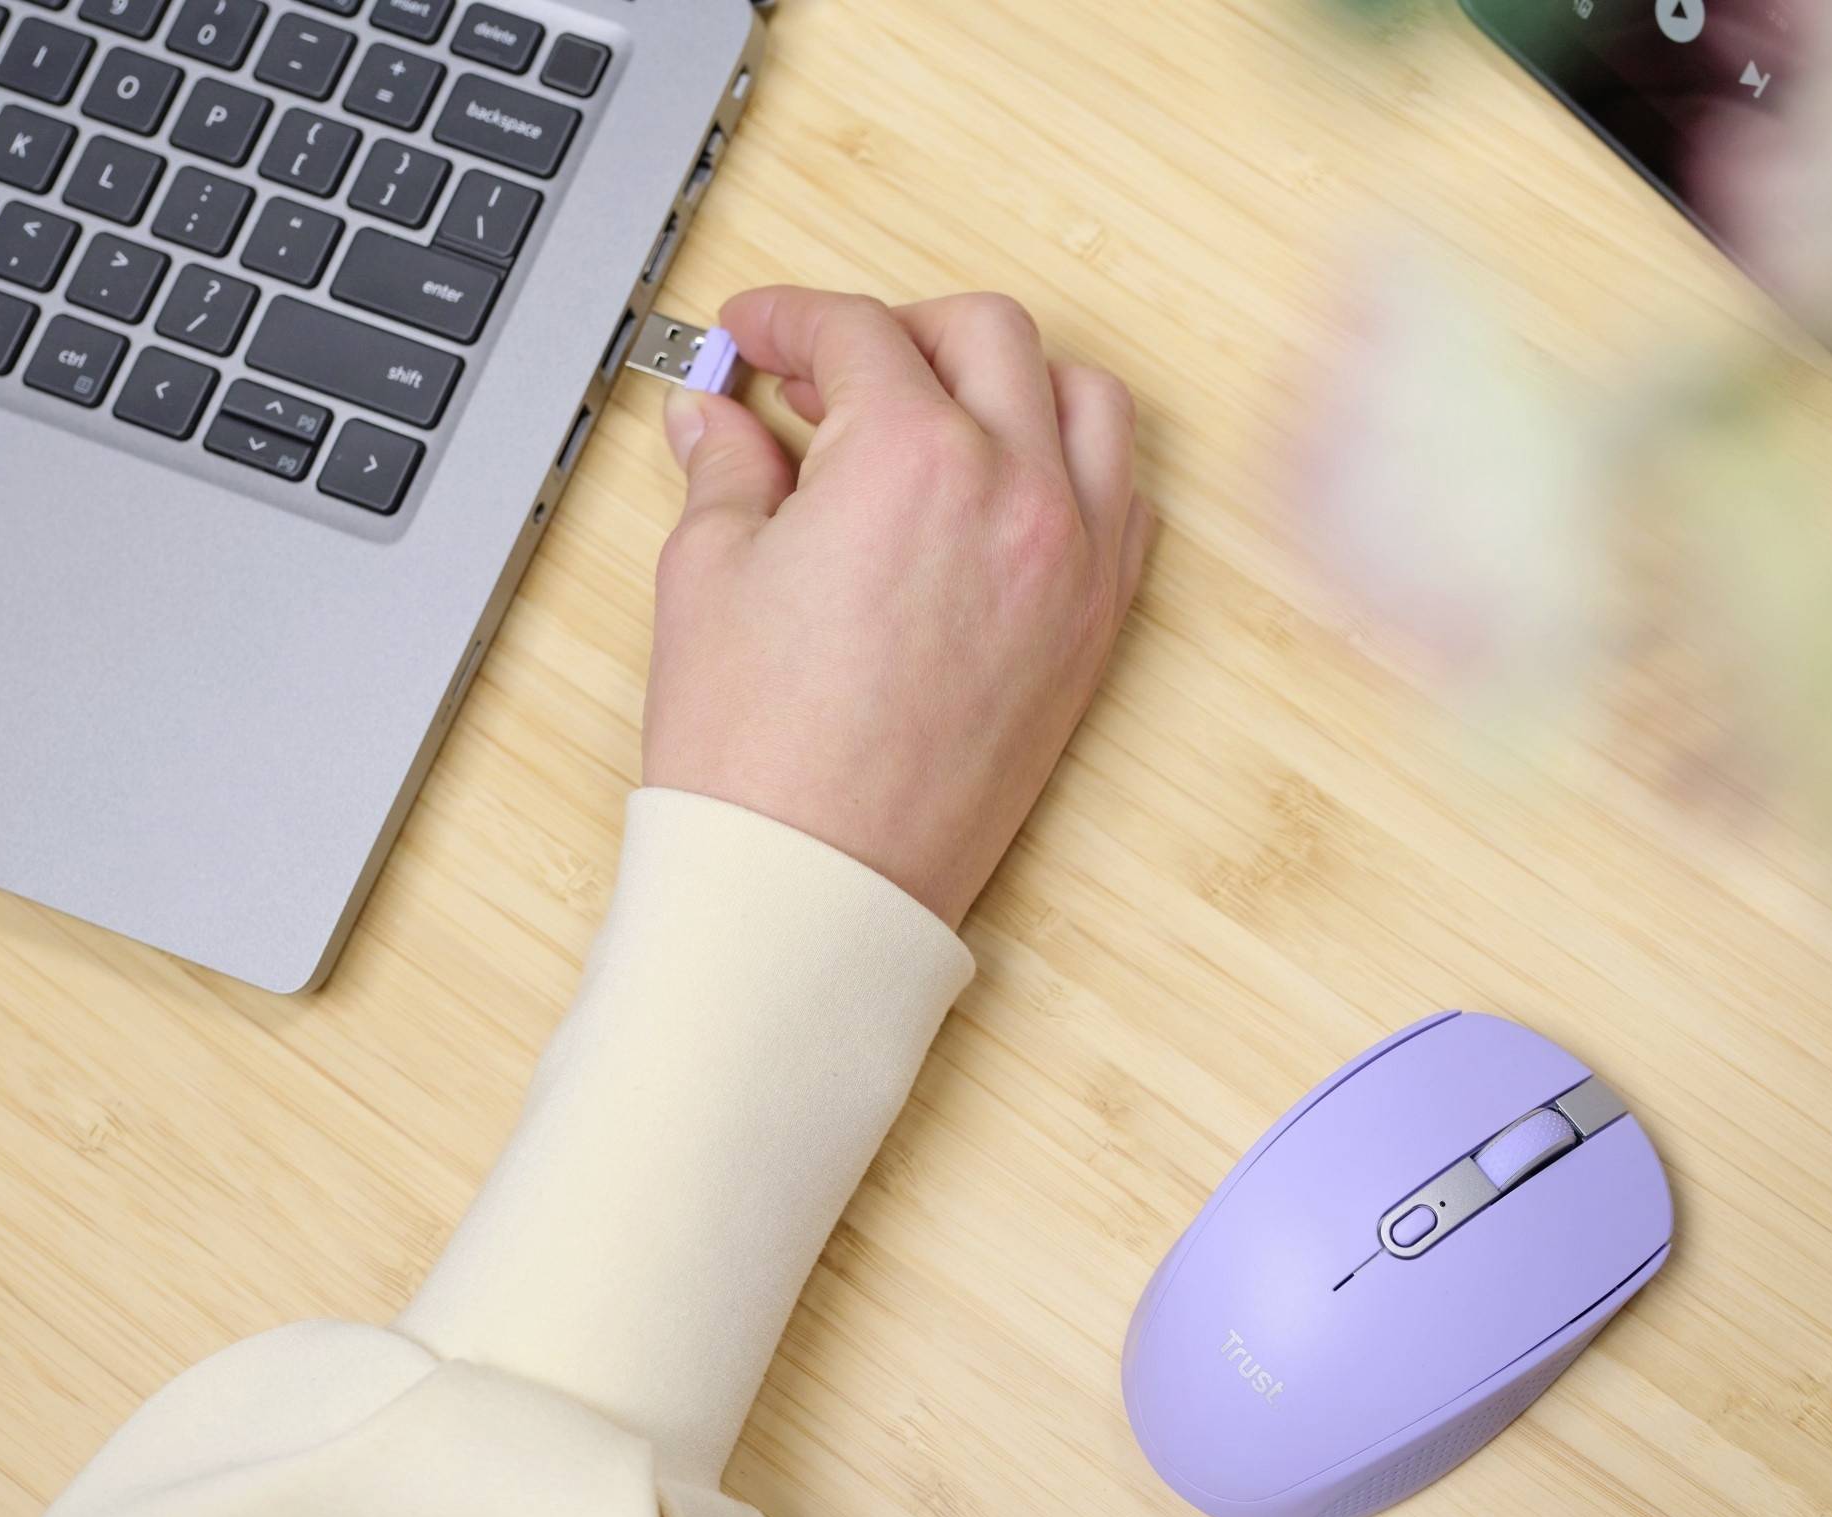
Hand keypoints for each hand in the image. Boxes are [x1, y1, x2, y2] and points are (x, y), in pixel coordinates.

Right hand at [642, 286, 1152, 927]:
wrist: (820, 882)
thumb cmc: (761, 752)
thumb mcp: (708, 575)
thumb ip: (727, 468)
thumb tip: (718, 419)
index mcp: (913, 457)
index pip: (857, 332)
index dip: (785, 319)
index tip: (749, 343)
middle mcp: (1018, 492)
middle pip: (984, 335)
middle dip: (898, 332)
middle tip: (824, 374)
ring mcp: (1074, 562)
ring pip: (1083, 401)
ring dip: (1007, 382)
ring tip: (928, 419)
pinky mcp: (1096, 630)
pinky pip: (1122, 502)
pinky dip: (1072, 469)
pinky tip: (999, 492)